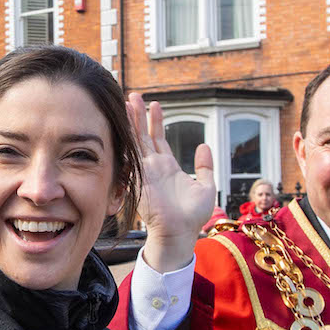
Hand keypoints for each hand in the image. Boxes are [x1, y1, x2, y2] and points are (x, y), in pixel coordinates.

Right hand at [128, 92, 212, 274]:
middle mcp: (154, 167)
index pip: (159, 139)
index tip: (153, 104)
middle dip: (138, 115)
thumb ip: (205, 166)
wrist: (180, 233)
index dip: (155, 121)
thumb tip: (204, 145)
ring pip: (136, 141)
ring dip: (132, 121)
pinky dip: (127, 140)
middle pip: (144, 135)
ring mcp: (146, 172)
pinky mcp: (141, 179)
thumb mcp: (206, 186)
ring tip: (128, 100)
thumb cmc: (193, 217)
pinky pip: (132, 155)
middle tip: (133, 95)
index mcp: (168, 167)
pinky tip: (122, 125)